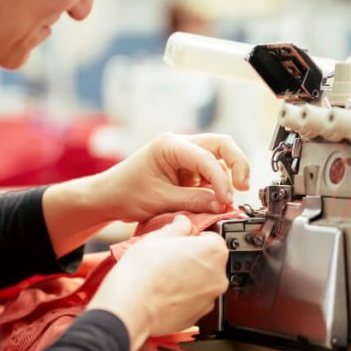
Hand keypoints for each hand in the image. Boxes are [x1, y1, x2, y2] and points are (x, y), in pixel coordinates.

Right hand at [87, 215, 227, 350]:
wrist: (132, 306)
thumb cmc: (144, 271)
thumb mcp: (158, 238)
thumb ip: (177, 228)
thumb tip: (182, 223)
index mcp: (214, 251)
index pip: (212, 237)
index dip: (194, 238)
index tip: (181, 241)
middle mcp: (218, 276)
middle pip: (209, 262)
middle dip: (193, 259)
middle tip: (169, 259)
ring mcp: (209, 299)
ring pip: (202, 283)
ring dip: (189, 279)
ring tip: (164, 277)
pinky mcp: (198, 316)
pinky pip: (194, 301)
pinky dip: (183, 297)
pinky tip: (165, 292)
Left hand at [92, 133, 250, 221]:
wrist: (108, 197)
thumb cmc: (125, 193)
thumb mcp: (161, 200)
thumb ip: (194, 201)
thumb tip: (222, 204)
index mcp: (170, 145)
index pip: (207, 158)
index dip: (221, 180)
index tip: (226, 200)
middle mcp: (180, 145)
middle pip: (222, 145)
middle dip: (237, 164)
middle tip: (243, 188)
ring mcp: (185, 156)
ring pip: (220, 158)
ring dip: (227, 177)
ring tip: (225, 200)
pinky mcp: (187, 170)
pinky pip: (211, 173)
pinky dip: (218, 185)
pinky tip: (216, 200)